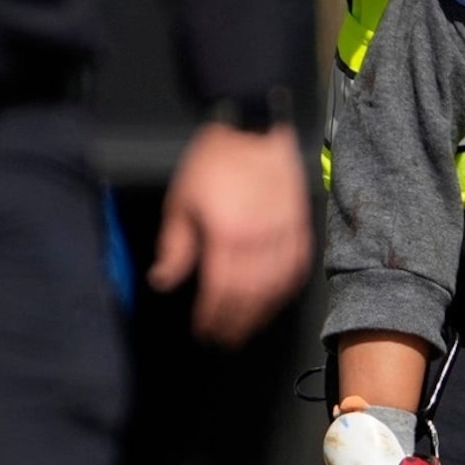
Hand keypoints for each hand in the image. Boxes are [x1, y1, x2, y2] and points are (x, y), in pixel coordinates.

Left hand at [148, 123, 312, 346]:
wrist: (255, 125)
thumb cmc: (217, 159)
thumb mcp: (182, 200)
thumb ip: (174, 245)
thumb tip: (163, 280)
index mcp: (229, 235)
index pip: (221, 291)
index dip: (212, 316)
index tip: (204, 330)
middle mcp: (260, 240)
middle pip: (250, 297)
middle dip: (236, 322)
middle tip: (225, 339)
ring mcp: (285, 234)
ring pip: (276, 287)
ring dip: (261, 312)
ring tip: (247, 326)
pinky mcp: (300, 225)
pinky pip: (296, 268)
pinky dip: (285, 289)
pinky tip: (274, 298)